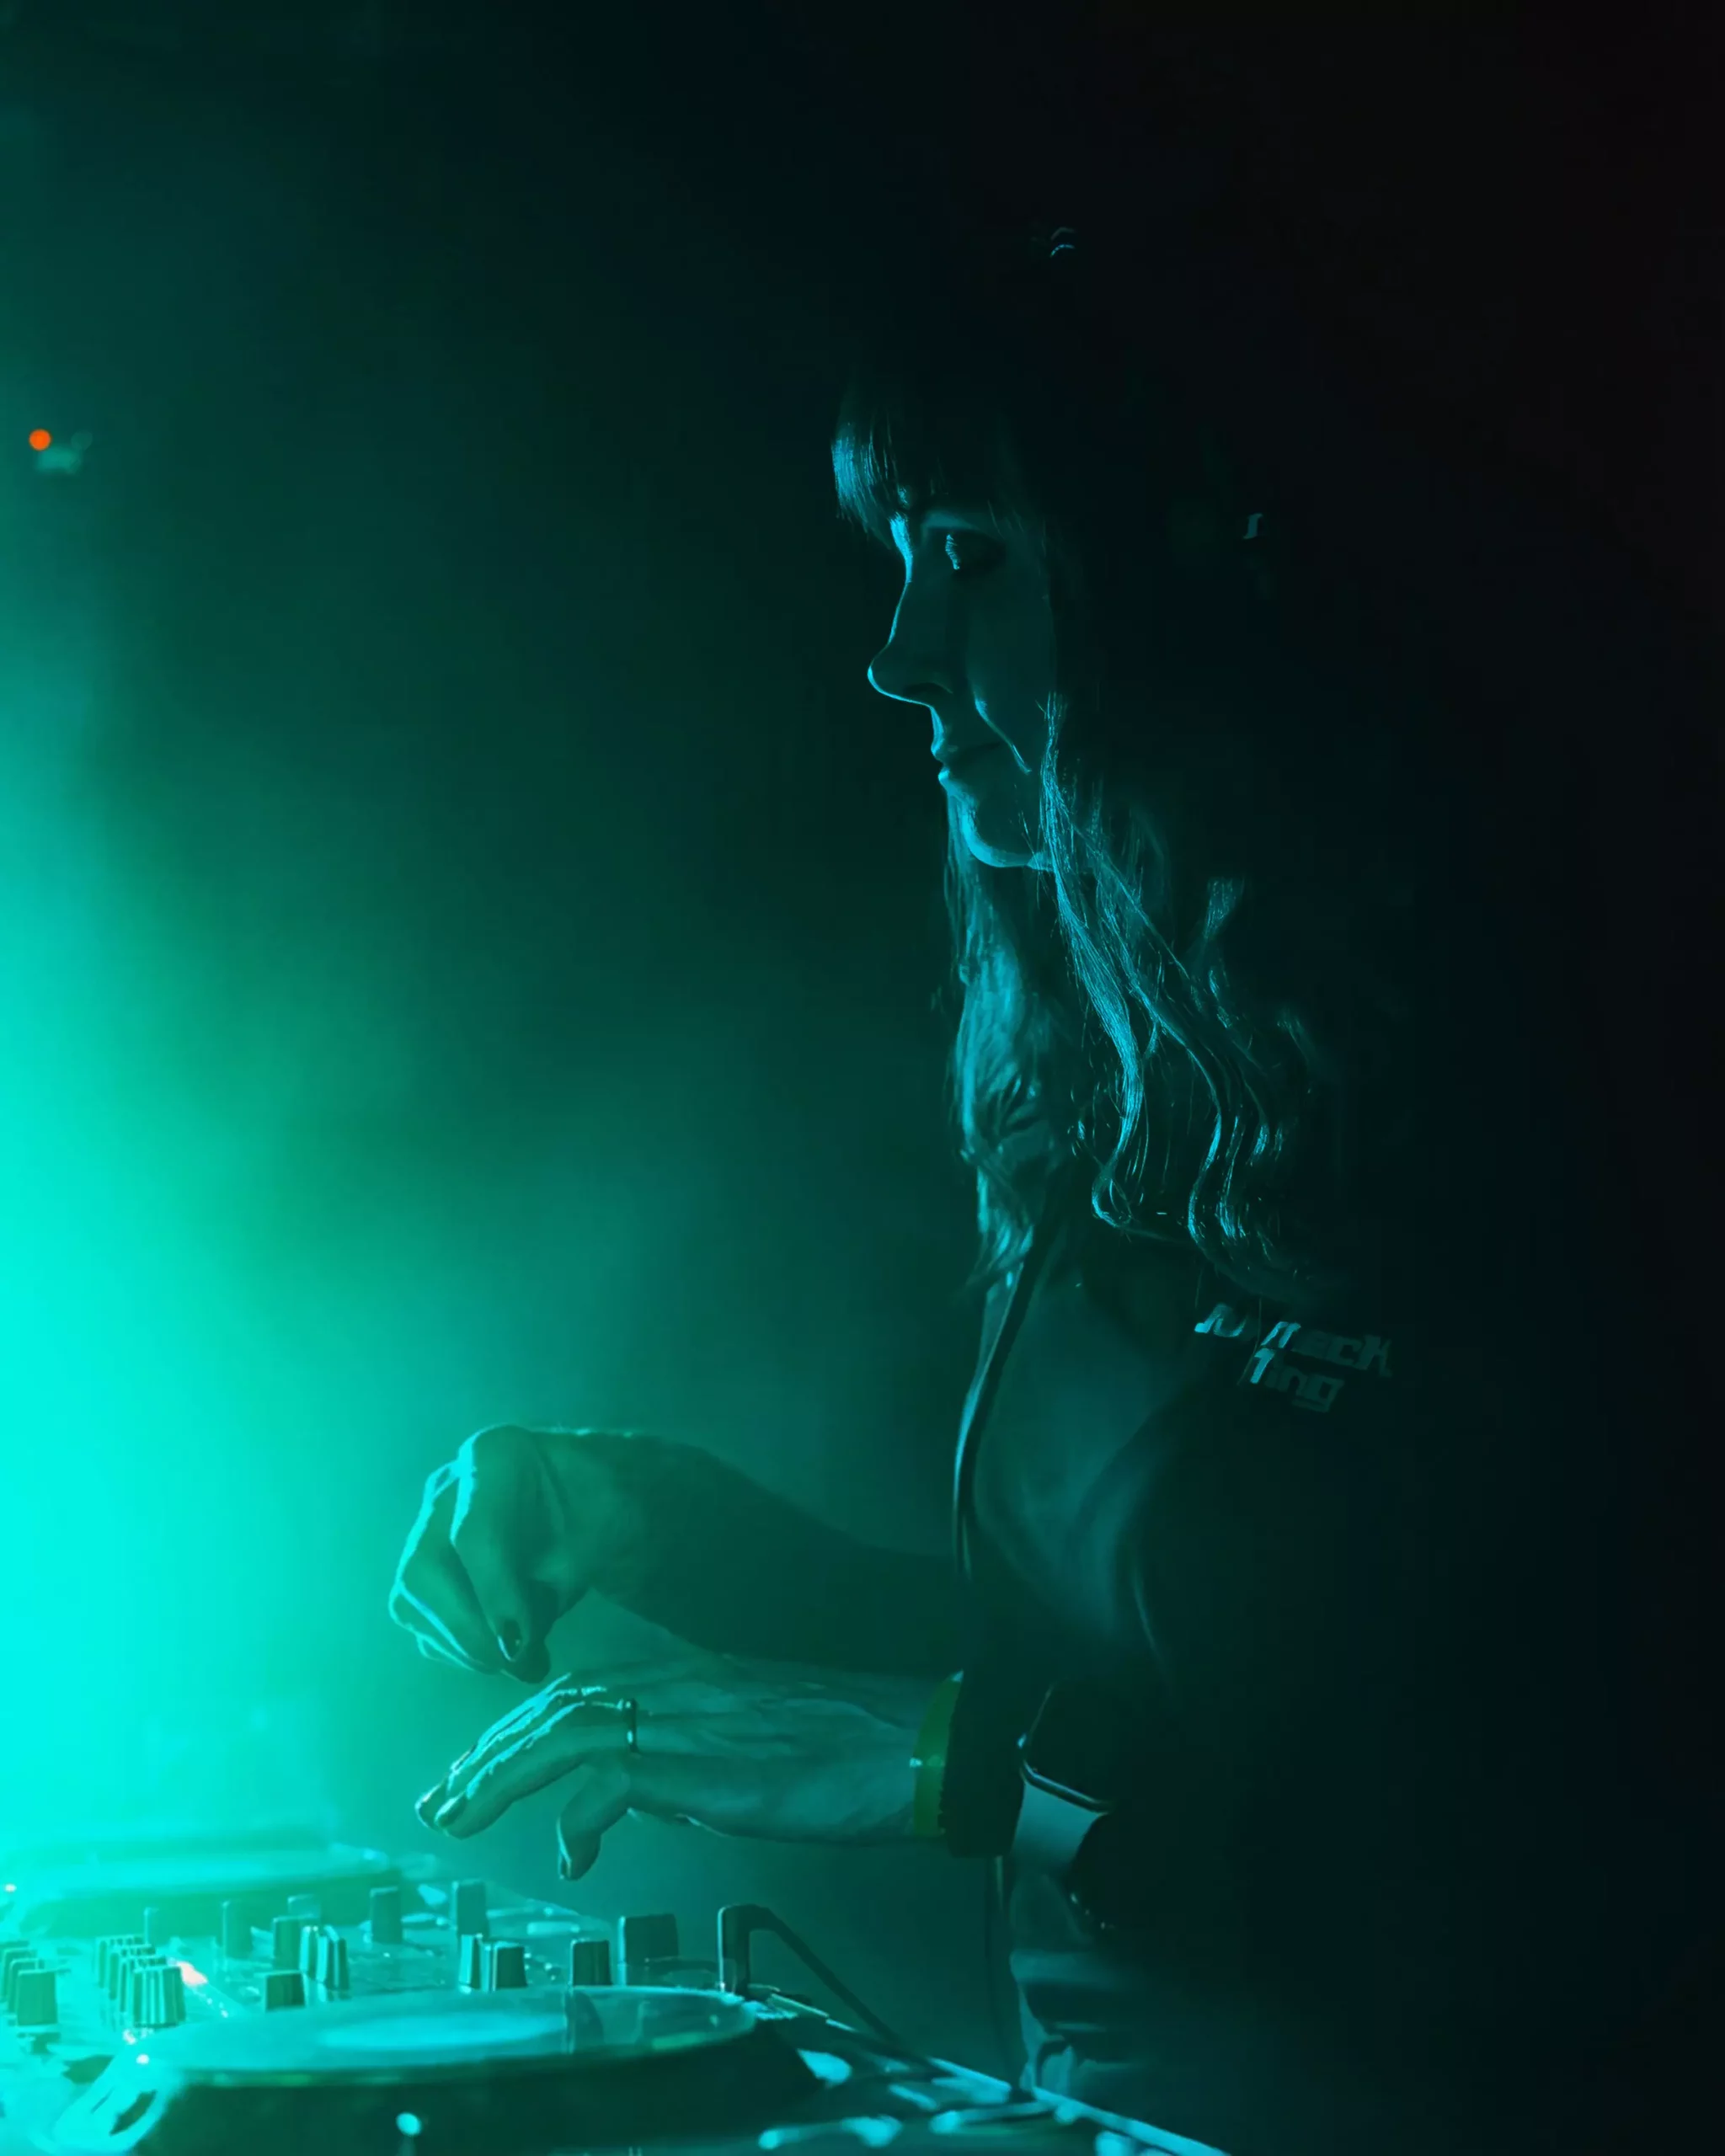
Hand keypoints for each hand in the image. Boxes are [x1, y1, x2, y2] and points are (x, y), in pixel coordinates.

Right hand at [388, 1426, 646, 1684]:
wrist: (583, 1502)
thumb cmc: (596, 1511)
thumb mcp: (595, 1538)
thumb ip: (555, 1583)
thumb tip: (513, 1647)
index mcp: (495, 1457)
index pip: (474, 1534)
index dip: (494, 1596)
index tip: (521, 1643)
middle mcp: (446, 1490)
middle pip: (425, 1572)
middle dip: (471, 1632)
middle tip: (523, 1664)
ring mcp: (423, 1529)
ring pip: (411, 1604)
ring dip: (466, 1648)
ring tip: (525, 1660)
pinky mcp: (418, 1575)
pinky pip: (422, 1625)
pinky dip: (462, 1650)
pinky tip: (504, 1647)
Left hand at [414, 1651, 932, 1877]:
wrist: (916, 1743)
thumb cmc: (851, 1748)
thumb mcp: (751, 1748)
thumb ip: (688, 1761)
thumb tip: (636, 1797)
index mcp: (689, 1677)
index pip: (576, 1690)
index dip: (514, 1730)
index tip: (473, 1767)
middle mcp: (680, 1688)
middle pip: (555, 1708)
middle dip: (488, 1755)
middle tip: (442, 1800)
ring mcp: (693, 1723)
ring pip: (567, 1734)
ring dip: (505, 1777)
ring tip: (464, 1818)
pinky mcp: (711, 1767)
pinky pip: (618, 1780)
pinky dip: (579, 1813)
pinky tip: (570, 1852)